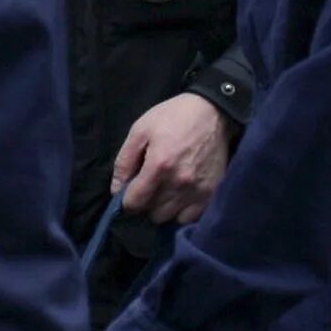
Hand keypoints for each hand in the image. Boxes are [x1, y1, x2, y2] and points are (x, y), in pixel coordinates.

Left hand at [112, 92, 233, 224]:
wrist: (213, 112)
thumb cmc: (173, 117)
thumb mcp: (140, 130)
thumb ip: (124, 161)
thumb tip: (117, 189)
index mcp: (159, 165)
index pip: (135, 202)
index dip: (126, 200)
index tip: (128, 192)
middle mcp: (179, 183)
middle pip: (152, 213)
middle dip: (145, 203)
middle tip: (148, 187)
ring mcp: (197, 190)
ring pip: (169, 217)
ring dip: (162, 208)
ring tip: (163, 191)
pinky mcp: (212, 193)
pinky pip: (189, 217)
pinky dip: (181, 211)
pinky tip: (179, 197)